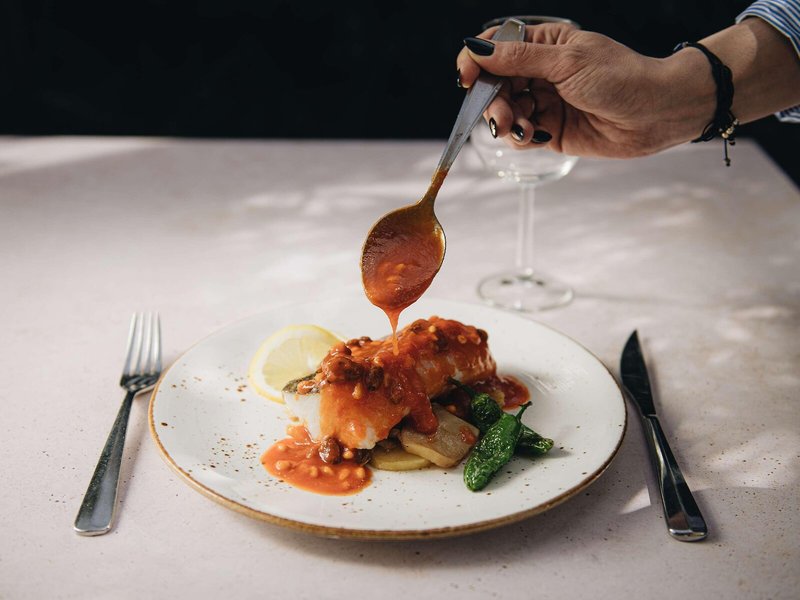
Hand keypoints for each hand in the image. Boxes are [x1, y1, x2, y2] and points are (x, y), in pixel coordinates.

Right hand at [457, 23, 714, 157]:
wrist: (656, 113)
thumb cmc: (621, 77)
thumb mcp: (566, 61)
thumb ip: (518, 59)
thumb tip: (476, 49)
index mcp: (543, 46)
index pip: (496, 49)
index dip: (476, 62)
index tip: (466, 79)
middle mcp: (540, 73)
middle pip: (494, 85)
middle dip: (491, 100)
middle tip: (500, 115)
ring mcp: (544, 102)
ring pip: (504, 111)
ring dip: (504, 120)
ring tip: (520, 127)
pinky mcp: (549, 131)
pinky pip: (519, 134)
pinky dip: (519, 136)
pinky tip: (533, 134)